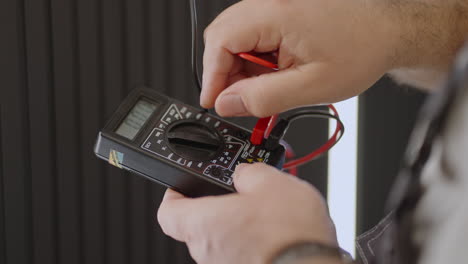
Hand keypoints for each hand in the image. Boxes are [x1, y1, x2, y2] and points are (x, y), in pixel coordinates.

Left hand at [157, 163, 336, 263]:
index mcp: (203, 223)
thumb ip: (248, 172)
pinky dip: (251, 241)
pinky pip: (239, 253)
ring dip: (237, 224)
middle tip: (236, 192)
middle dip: (216, 205)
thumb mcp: (270, 181)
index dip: (173, 195)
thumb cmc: (289, 234)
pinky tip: (275, 230)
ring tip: (264, 211)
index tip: (182, 186)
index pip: (167, 212)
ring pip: (221, 239)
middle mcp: (207, 251)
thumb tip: (245, 173)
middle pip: (197, 223)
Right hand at [201, 0, 403, 116]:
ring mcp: (275, 4)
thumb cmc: (362, 49)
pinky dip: (253, 59)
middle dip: (224, 73)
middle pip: (222, 37)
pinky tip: (270, 76)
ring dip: (239, 68)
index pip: (220, 41)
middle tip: (237, 100)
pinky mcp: (280, 11)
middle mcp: (272, 2)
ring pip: (235, 37)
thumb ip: (264, 98)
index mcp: (278, 14)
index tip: (213, 101)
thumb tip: (227, 103)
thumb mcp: (311, 86)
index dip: (212, 76)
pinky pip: (251, 35)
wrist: (386, 31)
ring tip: (261, 90)